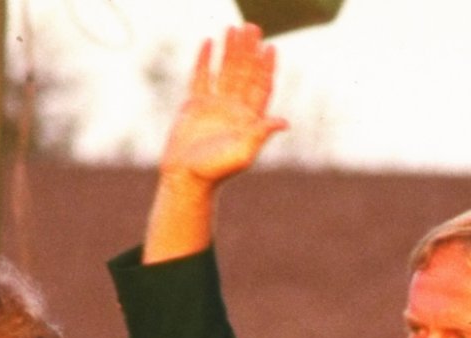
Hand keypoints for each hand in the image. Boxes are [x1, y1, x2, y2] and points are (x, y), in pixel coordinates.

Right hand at [160, 25, 286, 187]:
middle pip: (244, 73)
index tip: (270, 47)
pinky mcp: (195, 105)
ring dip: (229, 50)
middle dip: (248, 51)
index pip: (261, 86)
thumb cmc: (217, 170)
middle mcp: (234, 109)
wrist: (186, 178)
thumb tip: (284, 122)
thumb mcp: (243, 153)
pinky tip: (208, 43)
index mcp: (249, 119)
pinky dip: (204, 60)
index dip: (266, 67)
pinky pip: (201, 77)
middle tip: (252, 27)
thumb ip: (261, 134)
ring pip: (224, 71)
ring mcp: (214, 105)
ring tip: (232, 28)